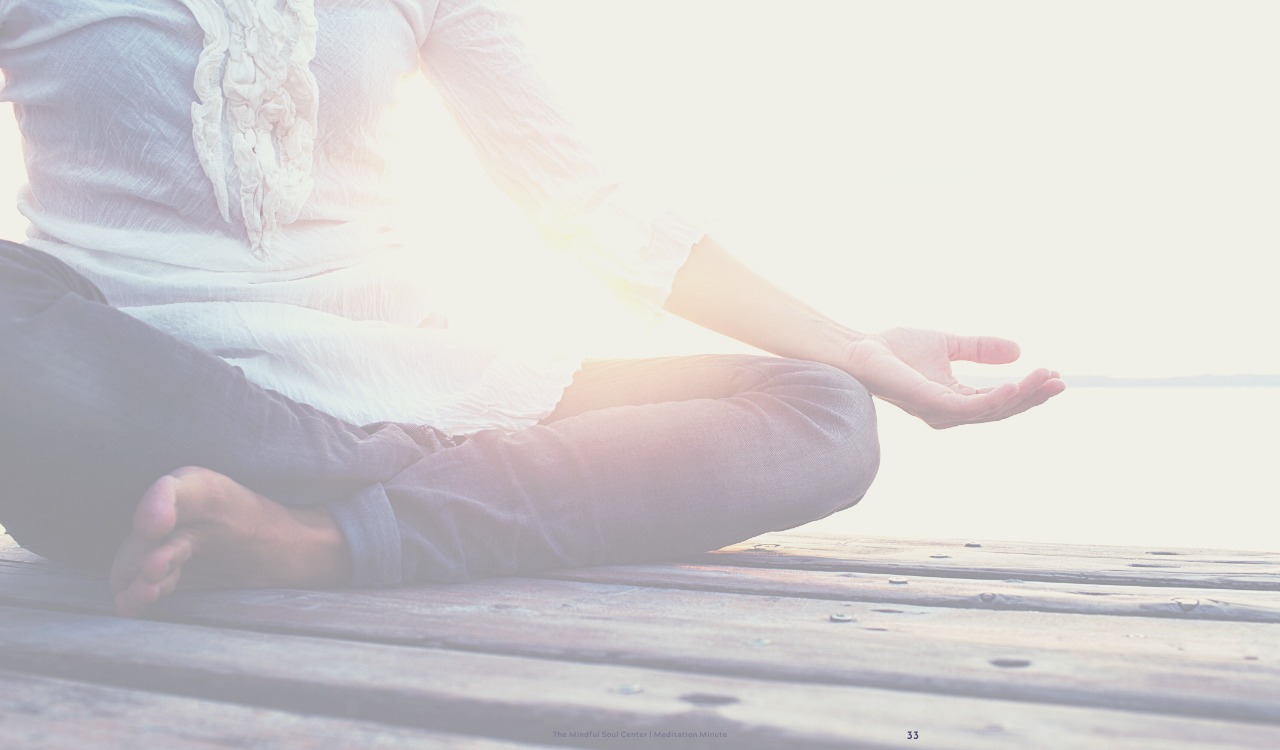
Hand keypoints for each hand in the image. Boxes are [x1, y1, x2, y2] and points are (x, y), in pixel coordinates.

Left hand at [840, 327, 1064, 428]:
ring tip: (1046, 378)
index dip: (1028, 389)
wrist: (862, 349)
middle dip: (1033, 396)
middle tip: (1060, 381)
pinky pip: (970, 408)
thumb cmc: (895, 349)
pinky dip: (995, 398)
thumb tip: (1019, 350)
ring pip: (992, 409)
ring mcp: (941, 412)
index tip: (1055, 375)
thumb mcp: (949, 344)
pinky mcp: (931, 405)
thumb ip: (980, 349)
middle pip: (1002, 409)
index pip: (1000, 400)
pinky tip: (1014, 386)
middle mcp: (951, 412)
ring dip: (1023, 394)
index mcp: (956, 400)